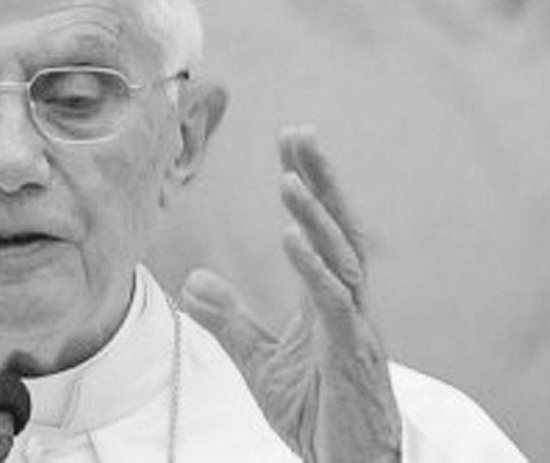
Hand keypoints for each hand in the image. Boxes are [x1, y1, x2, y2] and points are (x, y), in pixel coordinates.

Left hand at [181, 129, 401, 462]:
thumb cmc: (316, 415)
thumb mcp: (259, 361)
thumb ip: (229, 320)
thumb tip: (194, 281)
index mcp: (328, 300)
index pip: (321, 229)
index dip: (308, 184)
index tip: (290, 141)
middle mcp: (349, 304)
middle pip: (340, 228)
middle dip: (321, 180)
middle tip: (300, 133)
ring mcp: (355, 328)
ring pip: (342, 258)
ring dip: (315, 215)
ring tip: (288, 177)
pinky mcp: (353, 356)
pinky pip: (335, 303)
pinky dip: (314, 267)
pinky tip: (292, 237)